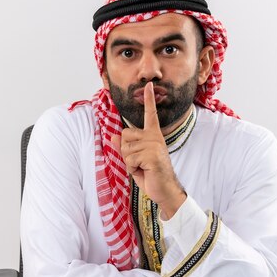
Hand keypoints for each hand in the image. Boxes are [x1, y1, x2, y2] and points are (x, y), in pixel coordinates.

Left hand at [111, 82, 185, 218]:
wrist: (165, 190)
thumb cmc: (150, 175)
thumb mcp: (134, 160)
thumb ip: (124, 148)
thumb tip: (112, 136)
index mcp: (153, 135)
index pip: (151, 114)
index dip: (149, 99)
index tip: (149, 85)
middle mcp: (154, 137)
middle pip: (124, 136)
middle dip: (125, 152)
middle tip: (139, 163)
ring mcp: (154, 145)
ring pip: (125, 149)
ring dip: (129, 163)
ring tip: (142, 168)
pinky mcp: (152, 155)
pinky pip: (129, 159)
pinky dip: (132, 169)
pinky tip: (144, 171)